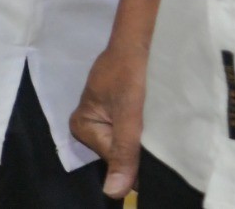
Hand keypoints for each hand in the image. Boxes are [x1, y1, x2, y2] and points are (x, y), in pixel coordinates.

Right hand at [70, 31, 148, 197]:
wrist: (139, 40)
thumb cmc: (129, 72)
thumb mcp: (129, 115)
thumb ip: (123, 154)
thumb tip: (114, 194)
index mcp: (80, 126)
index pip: (112, 157)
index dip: (132, 149)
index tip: (145, 129)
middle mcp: (88, 126)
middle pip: (118, 151)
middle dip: (137, 143)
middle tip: (151, 123)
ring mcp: (104, 119)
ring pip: (127, 141)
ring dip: (143, 136)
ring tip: (154, 120)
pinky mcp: (118, 112)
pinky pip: (131, 130)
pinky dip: (144, 128)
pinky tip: (153, 119)